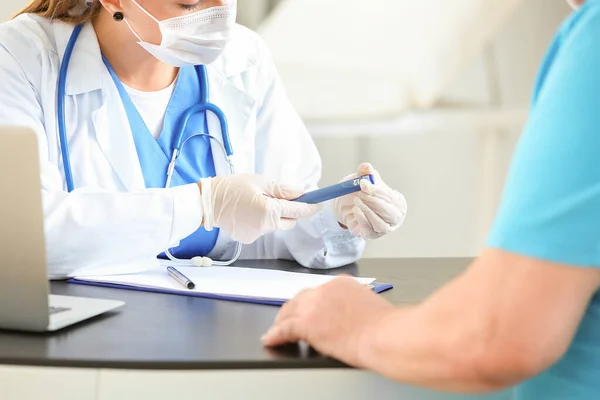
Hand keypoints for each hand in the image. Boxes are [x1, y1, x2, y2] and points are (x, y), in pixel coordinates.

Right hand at [200, 174, 320, 243]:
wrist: (206, 202)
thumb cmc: (232, 187)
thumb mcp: (260, 182)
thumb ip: (283, 190)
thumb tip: (303, 193)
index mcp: (269, 211)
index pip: (297, 210)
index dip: (310, 207)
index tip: (320, 204)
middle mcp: (264, 226)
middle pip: (289, 221)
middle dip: (289, 211)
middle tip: (278, 197)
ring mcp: (256, 235)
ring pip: (275, 225)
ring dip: (273, 216)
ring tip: (256, 202)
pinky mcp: (248, 239)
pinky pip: (263, 229)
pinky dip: (261, 221)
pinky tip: (248, 212)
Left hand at [262, 276, 394, 366]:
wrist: (384, 336)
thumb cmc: (385, 327)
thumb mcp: (370, 305)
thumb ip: (355, 305)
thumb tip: (352, 315)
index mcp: (341, 284)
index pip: (318, 292)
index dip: (310, 303)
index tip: (310, 310)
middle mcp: (324, 290)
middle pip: (300, 298)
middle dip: (293, 309)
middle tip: (287, 319)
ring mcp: (313, 306)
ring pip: (289, 311)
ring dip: (282, 321)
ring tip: (276, 329)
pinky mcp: (306, 324)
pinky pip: (284, 329)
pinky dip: (275, 334)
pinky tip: (270, 339)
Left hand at [333, 163, 406, 238]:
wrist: (348, 207)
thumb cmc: (362, 193)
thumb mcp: (364, 180)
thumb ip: (365, 172)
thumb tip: (366, 166)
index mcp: (397, 201)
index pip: (391, 197)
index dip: (377, 190)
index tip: (363, 184)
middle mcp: (394, 216)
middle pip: (389, 212)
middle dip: (373, 201)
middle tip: (359, 193)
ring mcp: (384, 228)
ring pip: (380, 223)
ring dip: (368, 211)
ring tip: (356, 201)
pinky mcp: (372, 235)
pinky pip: (370, 230)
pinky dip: (363, 220)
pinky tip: (356, 210)